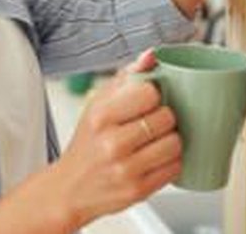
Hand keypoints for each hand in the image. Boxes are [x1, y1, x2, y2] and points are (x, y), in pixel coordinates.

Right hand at [47, 50, 180, 229]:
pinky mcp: (138, 190)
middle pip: (166, 118)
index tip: (148, 101)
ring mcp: (126, 169)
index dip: (154, 95)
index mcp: (101, 116)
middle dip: (165, 118)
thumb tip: (152, 55)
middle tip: (153, 123)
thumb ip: (127, 77)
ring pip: (175, 143)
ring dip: (171, 141)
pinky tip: (156, 159)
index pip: (150, 92)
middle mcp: (112, 143)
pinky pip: (175, 168)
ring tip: (157, 141)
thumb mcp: (98, 104)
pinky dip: (171, 162)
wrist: (70, 188)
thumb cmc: (88, 142)